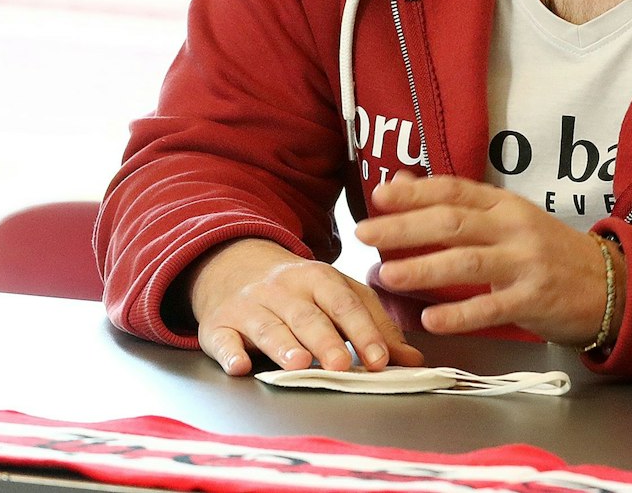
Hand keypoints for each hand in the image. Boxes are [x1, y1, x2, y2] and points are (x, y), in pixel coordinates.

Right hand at [184, 238, 423, 375]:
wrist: (233, 265)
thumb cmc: (299, 291)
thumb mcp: (338, 296)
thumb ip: (375, 326)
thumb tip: (414, 361)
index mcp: (319, 278)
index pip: (345, 303)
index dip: (364, 331)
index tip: (380, 360)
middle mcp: (283, 289)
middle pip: (307, 316)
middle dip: (325, 341)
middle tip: (341, 365)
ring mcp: (249, 306)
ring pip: (267, 327)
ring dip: (282, 346)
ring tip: (298, 365)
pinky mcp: (218, 325)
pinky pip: (222, 339)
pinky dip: (229, 353)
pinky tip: (239, 366)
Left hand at [355, 172, 621, 345]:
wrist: (607, 283)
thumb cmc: (547, 251)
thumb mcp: (508, 219)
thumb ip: (459, 205)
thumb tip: (402, 182)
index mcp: (505, 204)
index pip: (454, 190)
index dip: (414, 192)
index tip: (378, 196)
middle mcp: (514, 228)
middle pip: (452, 222)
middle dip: (404, 228)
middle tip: (365, 234)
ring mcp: (526, 264)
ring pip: (466, 262)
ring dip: (422, 268)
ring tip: (386, 276)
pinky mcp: (534, 300)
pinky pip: (490, 307)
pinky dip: (458, 314)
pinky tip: (430, 320)